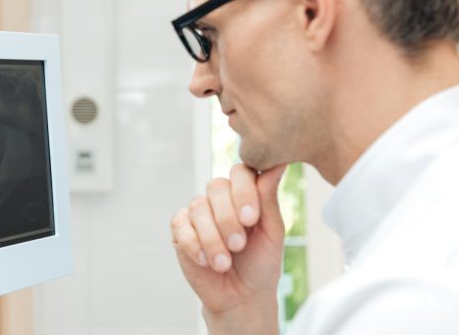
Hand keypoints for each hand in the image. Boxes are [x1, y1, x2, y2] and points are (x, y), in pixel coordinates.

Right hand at [171, 163, 287, 334]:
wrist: (241, 297)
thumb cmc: (261, 263)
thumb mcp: (272, 232)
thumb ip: (269, 197)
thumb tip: (279, 161)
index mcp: (244, 193)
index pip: (240, 172)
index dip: (243, 192)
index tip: (251, 219)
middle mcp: (220, 198)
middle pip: (216, 187)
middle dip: (228, 219)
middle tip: (239, 246)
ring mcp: (198, 212)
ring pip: (198, 207)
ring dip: (213, 238)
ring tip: (224, 262)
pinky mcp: (180, 229)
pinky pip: (180, 225)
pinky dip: (194, 244)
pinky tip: (205, 261)